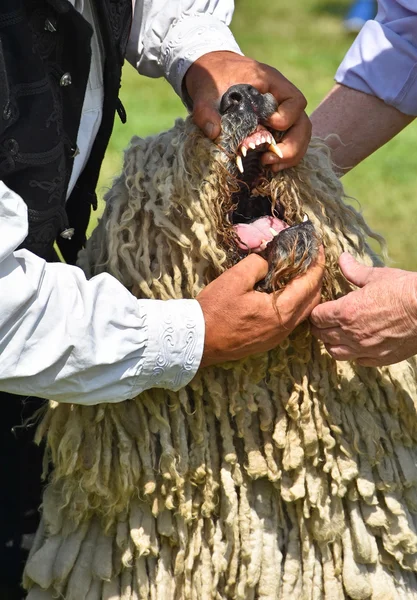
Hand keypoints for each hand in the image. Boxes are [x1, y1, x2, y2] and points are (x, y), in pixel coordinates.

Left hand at [184, 51, 310, 169]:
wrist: (212, 71)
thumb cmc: (212, 77)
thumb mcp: (204, 90)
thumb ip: (205, 110)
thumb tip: (213, 133)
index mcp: (270, 82)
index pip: (295, 100)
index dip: (287, 117)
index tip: (269, 125)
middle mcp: (281, 98)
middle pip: (302, 123)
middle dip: (292, 146)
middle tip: (268, 160)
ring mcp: (280, 112)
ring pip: (300, 135)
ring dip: (290, 155)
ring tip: (270, 166)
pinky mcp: (274, 125)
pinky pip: (289, 141)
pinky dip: (283, 157)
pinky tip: (268, 166)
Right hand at [197, 249, 323, 366]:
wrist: (198, 340)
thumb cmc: (215, 310)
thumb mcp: (235, 278)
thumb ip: (259, 264)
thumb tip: (271, 261)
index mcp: (281, 311)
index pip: (309, 283)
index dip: (317, 263)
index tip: (319, 246)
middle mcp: (285, 327)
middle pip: (313, 299)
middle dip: (316, 277)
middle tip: (312, 258)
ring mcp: (278, 336)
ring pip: (303, 311)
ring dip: (306, 291)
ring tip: (300, 272)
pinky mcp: (269, 340)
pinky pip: (291, 319)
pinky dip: (295, 303)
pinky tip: (284, 292)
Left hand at [310, 253, 416, 365]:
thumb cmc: (403, 289)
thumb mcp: (377, 276)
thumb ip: (355, 271)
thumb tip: (342, 258)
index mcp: (345, 311)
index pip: (317, 317)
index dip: (316, 313)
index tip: (319, 310)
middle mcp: (351, 333)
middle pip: (322, 336)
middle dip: (320, 328)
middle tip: (323, 323)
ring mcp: (365, 349)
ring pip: (336, 352)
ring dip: (332, 344)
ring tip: (336, 336)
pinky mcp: (380, 358)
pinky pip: (358, 361)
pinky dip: (354, 355)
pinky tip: (358, 347)